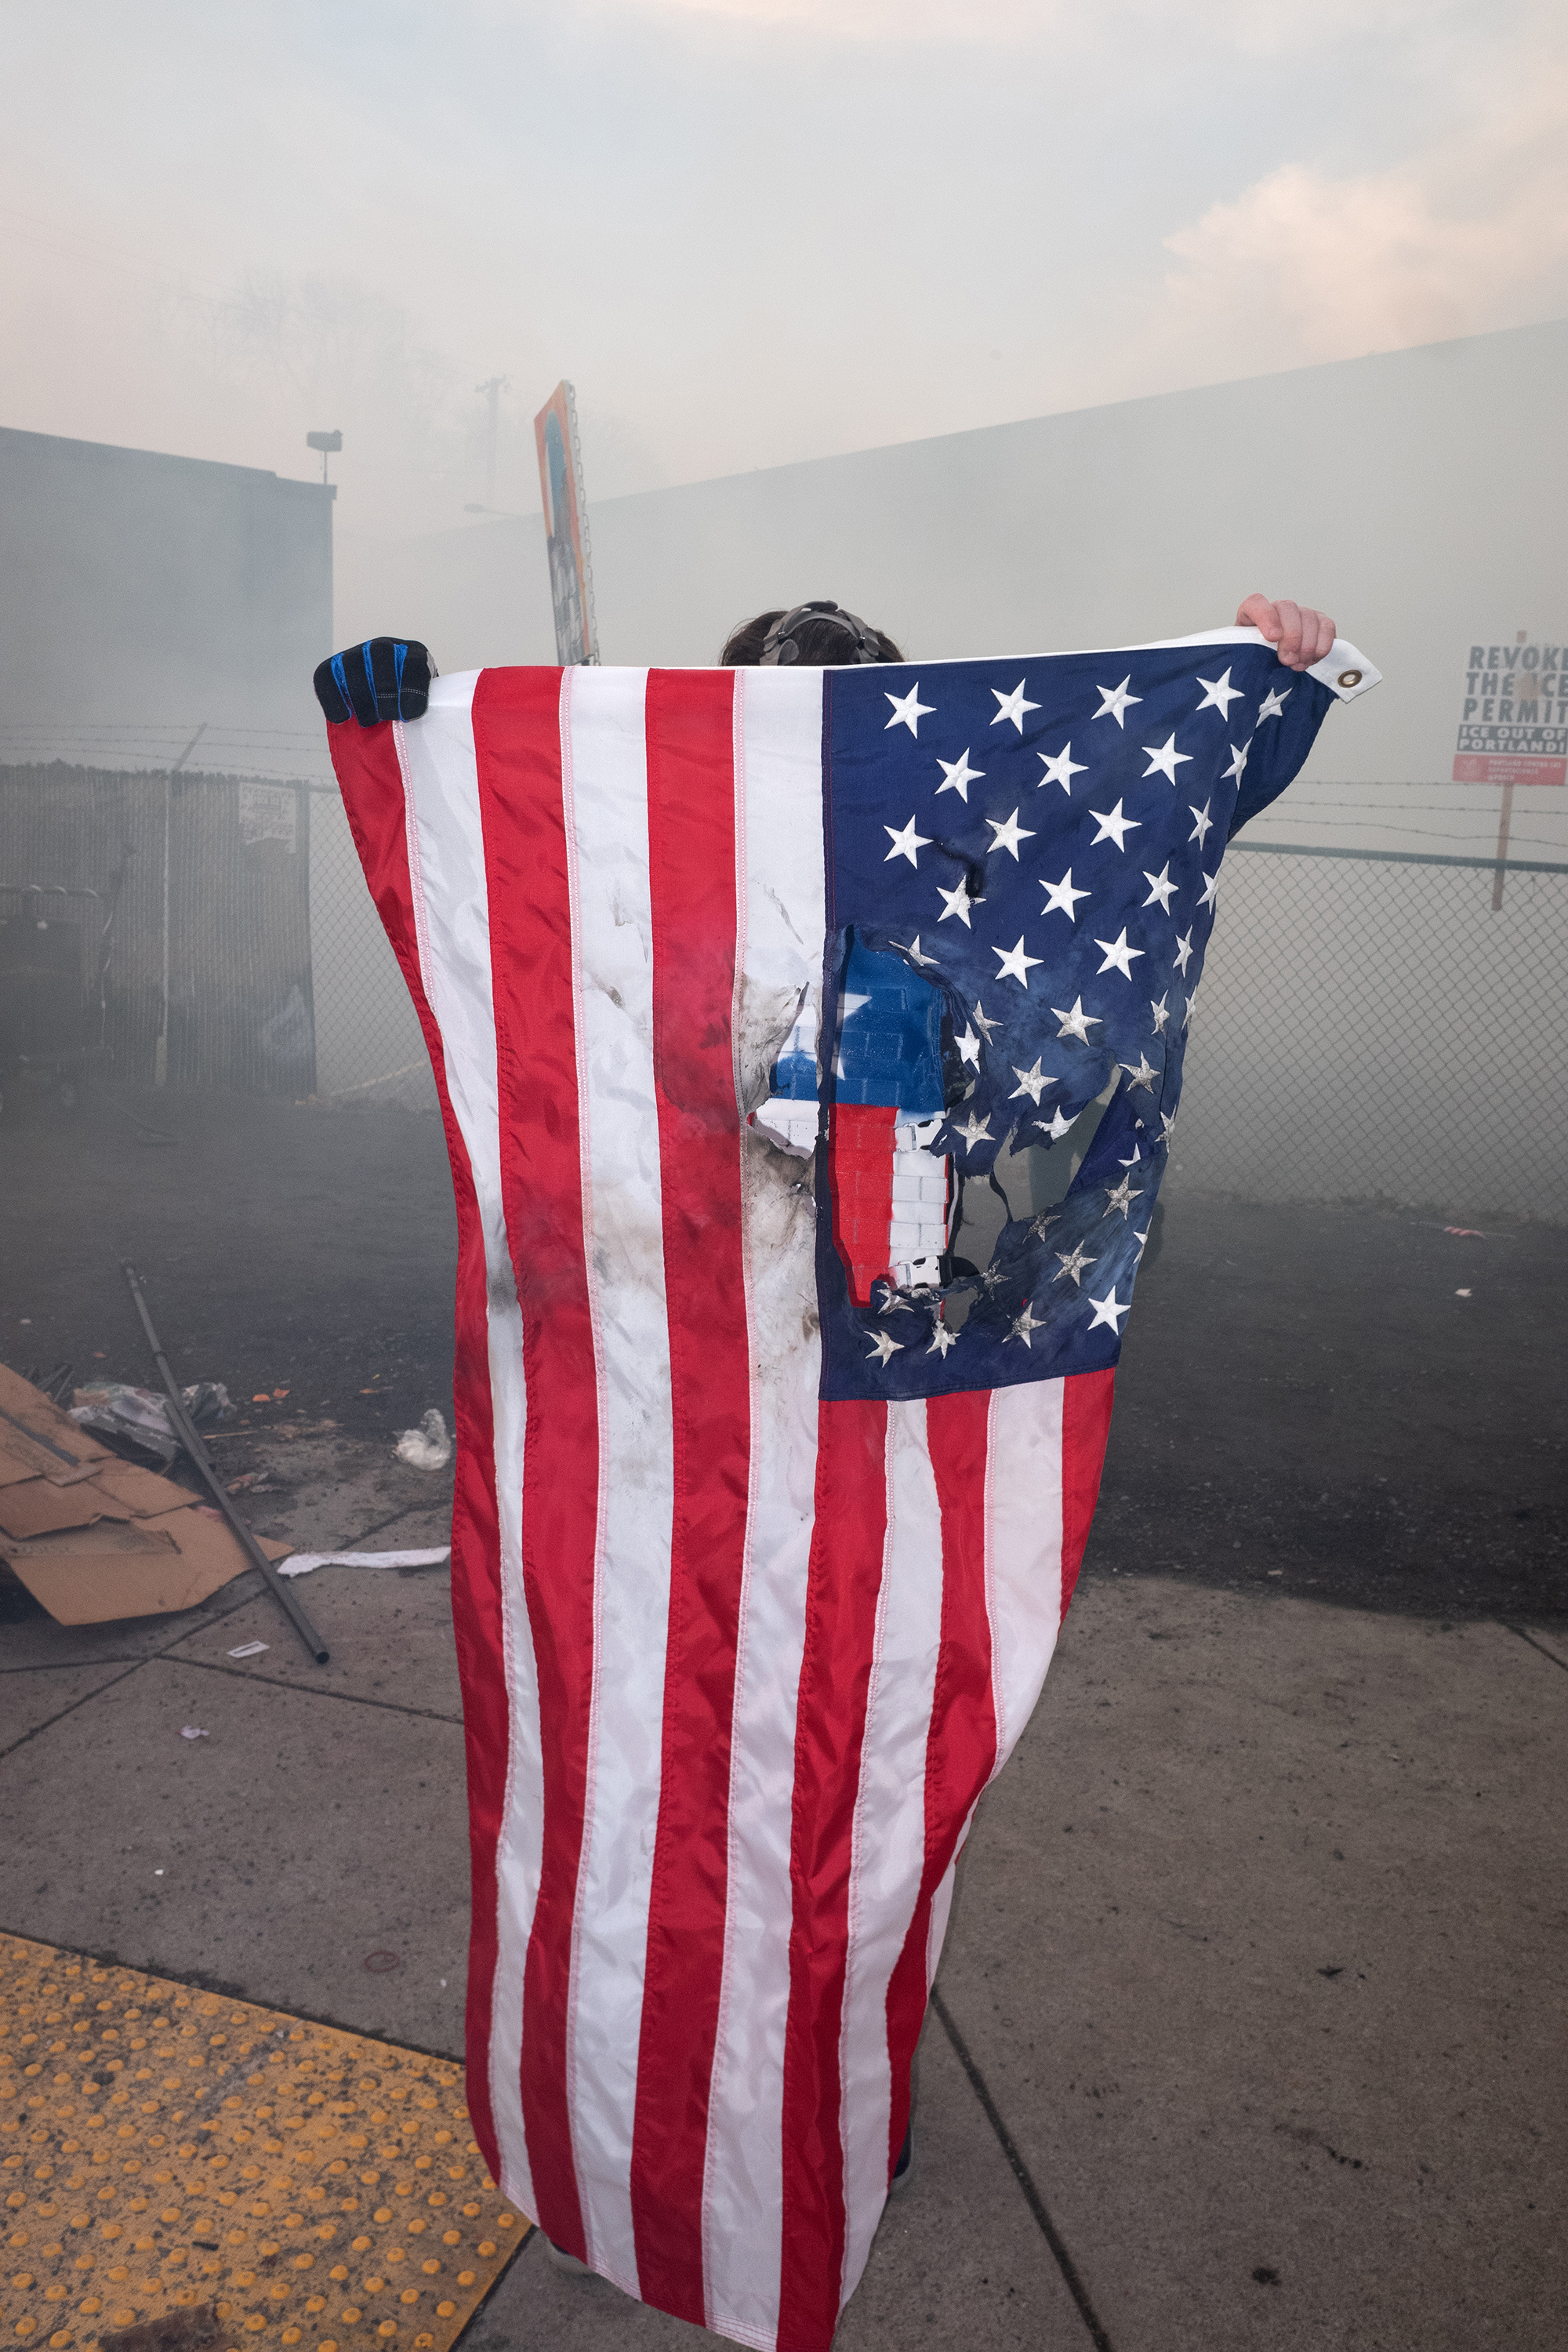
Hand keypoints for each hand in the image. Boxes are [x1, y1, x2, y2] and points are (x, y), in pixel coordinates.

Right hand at [313, 638, 435, 725]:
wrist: (388, 707)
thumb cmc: (407, 709)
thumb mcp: (424, 706)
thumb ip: (423, 708)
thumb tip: (417, 724)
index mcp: (414, 654)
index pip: (414, 661)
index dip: (412, 688)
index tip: (409, 715)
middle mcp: (385, 647)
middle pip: (380, 654)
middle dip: (385, 690)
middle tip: (388, 716)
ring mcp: (357, 654)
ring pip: (352, 664)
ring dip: (361, 697)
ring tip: (369, 721)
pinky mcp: (333, 667)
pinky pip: (325, 676)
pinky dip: (333, 699)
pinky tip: (343, 718)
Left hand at [1235, 595, 1335, 671]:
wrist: (1274, 667)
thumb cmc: (1258, 662)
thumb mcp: (1247, 660)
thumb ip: (1249, 657)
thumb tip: (1257, 666)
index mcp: (1253, 615)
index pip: (1255, 603)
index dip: (1265, 616)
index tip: (1272, 637)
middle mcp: (1278, 609)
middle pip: (1287, 608)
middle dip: (1291, 636)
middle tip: (1288, 660)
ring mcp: (1300, 613)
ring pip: (1308, 617)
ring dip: (1306, 645)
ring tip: (1298, 665)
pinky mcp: (1320, 622)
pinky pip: (1327, 626)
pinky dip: (1322, 645)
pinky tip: (1312, 660)